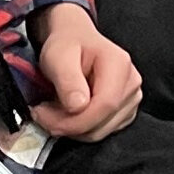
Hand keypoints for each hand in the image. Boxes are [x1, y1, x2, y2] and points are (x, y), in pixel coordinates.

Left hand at [29, 0, 145, 138]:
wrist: (74, 41)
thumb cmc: (67, 45)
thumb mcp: (58, 56)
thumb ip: (68, 80)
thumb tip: (78, 106)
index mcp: (119, 65)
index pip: (105, 104)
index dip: (75, 120)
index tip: (44, 116)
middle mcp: (131, 83)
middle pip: (103, 122)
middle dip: (68, 126)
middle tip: (42, 113)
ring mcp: (131, 98)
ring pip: (101, 131)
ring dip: (72, 128)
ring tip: (53, 110)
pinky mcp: (124, 111)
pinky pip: (102, 131)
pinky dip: (81, 129)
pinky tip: (68, 113)